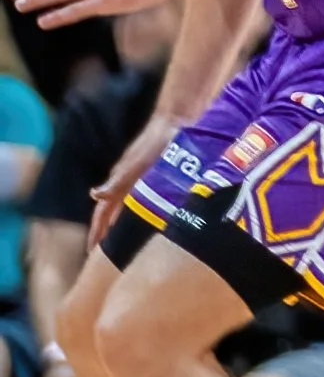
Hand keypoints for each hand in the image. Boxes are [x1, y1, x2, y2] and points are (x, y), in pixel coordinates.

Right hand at [90, 109, 173, 247]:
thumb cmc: (156, 141)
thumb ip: (117, 180)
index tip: (91, 253)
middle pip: (112, 214)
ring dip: (122, 226)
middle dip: (107, 233)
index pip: (102, 213)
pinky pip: (142, 202)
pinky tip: (146, 223)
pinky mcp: (156, 176)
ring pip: (127, 208)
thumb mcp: (136, 162)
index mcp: (119, 182)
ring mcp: (141, 179)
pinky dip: (138, 215)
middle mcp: (127, 183)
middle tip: (106, 256)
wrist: (178, 120)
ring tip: (122, 246)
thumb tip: (94, 195)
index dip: (96, 232)